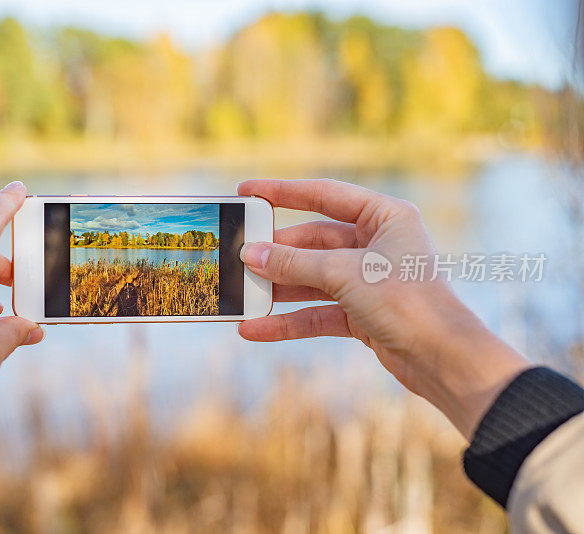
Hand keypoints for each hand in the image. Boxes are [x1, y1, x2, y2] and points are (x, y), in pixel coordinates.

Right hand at [237, 179, 529, 438]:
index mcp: (384, 217)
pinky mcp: (362, 313)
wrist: (443, 360)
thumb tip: (250, 254)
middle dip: (276, 254)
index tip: (246, 192)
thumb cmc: (406, 302)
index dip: (282, 192)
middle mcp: (376, 244)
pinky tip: (257, 329)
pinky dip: (289, 321)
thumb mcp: (344, 274)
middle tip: (237, 258)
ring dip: (278, 289)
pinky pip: (317, 312)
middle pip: (312, 242)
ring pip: (311, 279)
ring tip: (241, 295)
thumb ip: (294, 263)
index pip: (324, 195)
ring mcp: (367, 280)